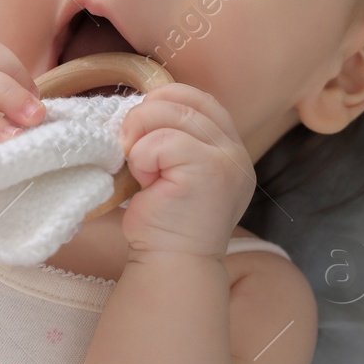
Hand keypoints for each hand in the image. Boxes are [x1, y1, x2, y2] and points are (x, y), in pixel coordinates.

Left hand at [116, 83, 255, 257]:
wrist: (172, 264)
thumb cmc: (165, 222)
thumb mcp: (175, 172)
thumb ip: (173, 139)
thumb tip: (142, 108)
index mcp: (229, 150)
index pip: (201, 100)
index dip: (166, 100)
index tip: (142, 125)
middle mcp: (235, 152)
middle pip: (184, 102)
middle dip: (145, 117)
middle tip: (129, 147)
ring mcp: (227, 160)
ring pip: (172, 115)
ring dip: (141, 138)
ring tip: (141, 169)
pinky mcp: (209, 171)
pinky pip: (162, 141)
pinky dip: (143, 157)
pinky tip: (145, 182)